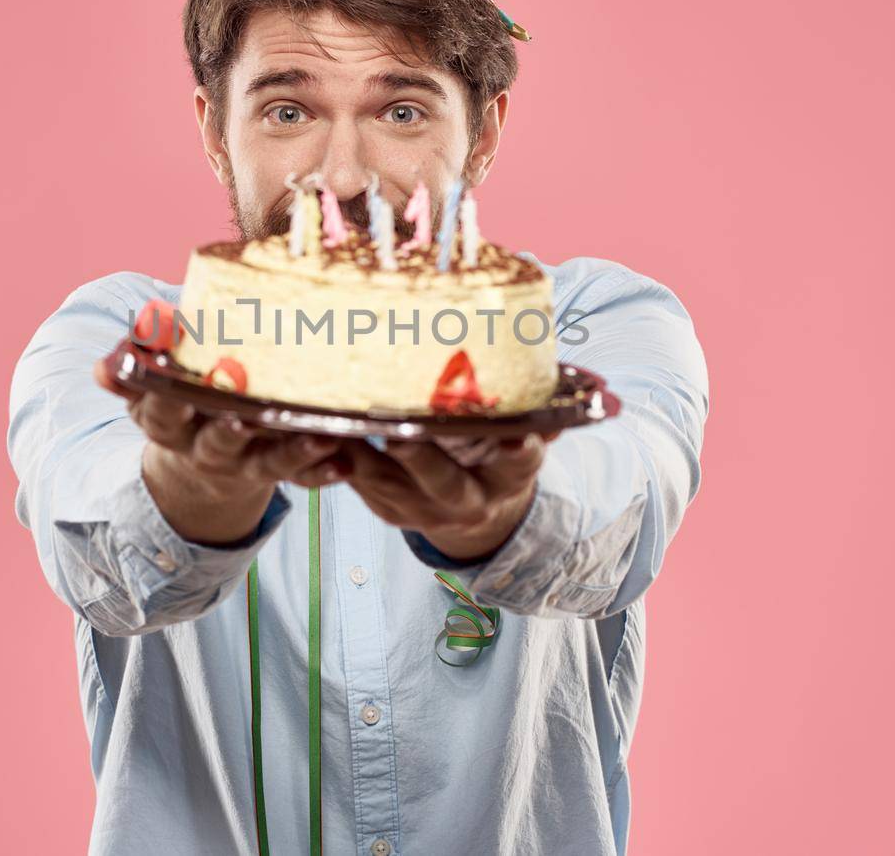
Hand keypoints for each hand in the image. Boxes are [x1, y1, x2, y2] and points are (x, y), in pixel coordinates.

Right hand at [95, 361, 349, 546]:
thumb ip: (133, 370)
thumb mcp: (148, 393)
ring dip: (294, 451)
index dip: (165, 396)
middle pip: (215, 442)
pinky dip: (324, 472)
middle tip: (243, 416)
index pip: (160, 410)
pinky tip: (346, 460)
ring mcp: (244, 466)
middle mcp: (204, 450)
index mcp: (166, 424)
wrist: (200, 470)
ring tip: (322, 435)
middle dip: (228, 430)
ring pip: (269, 463)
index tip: (174, 372)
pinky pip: (303, 478)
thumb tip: (104, 366)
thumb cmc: (179, 407)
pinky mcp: (278, 474)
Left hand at [340, 432, 557, 563]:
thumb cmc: (498, 455)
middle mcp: (470, 500)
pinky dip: (338, 457)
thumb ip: (538, 414)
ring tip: (339, 424)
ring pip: (390, 484)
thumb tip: (575, 381)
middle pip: (444, 482)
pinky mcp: (388, 510)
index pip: (519, 462)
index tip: (514, 436)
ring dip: (362, 456)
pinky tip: (319, 428)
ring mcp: (425, 510)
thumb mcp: (524, 438)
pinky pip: (359, 484)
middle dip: (422, 458)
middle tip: (400, 433)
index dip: (516, 449)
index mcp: (510, 476)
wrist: (477, 513)